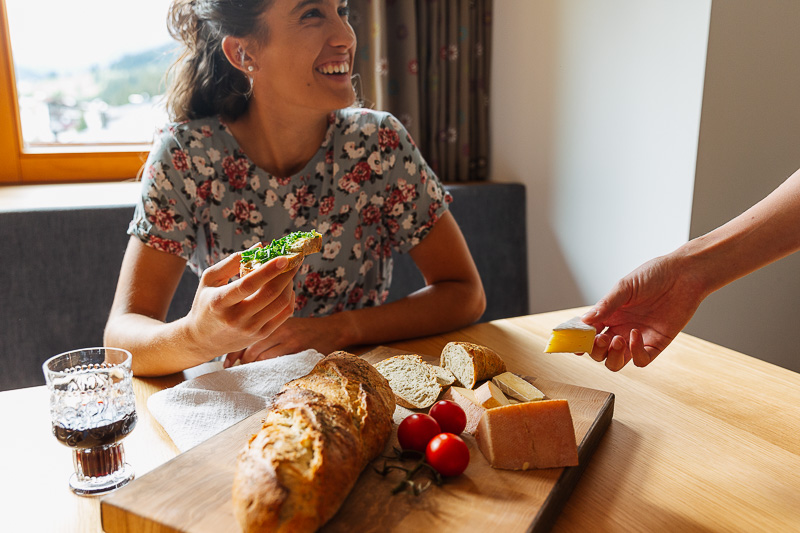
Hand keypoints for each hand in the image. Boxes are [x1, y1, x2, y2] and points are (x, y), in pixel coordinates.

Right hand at [185, 251, 297, 357]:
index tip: (283, 257)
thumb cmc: (205, 304)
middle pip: (269, 294)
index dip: (268, 270)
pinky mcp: (260, 335)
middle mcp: (236, 318)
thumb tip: (260, 247)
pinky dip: (290, 298)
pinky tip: (287, 288)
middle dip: (286, 274)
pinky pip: (284, 315)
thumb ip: (232, 262)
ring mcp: (250, 329)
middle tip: (294, 259)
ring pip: (281, 303)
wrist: (202, 340)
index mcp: (220, 301)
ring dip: (289, 284)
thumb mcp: (210, 279)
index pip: (248, 284)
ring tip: (289, 271)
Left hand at [223, 314, 349, 366]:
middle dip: (237, 357)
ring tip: (244, 370)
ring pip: (258, 353)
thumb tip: (241, 341)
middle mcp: (277, 325)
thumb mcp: (286, 322)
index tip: (226, 360)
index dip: (234, 347)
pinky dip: (263, 367)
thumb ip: (267, 326)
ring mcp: (286, 337)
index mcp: (272, 316)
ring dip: (249, 364)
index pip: (246, 330)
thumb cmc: (306, 328)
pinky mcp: (295, 348)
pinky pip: (272, 360)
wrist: (333, 330)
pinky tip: (259, 371)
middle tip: (230, 367)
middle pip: (248, 342)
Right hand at [581, 253, 705, 370]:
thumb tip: (584, 321)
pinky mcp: (656, 344)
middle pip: (599, 353)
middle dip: (595, 350)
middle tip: (600, 338)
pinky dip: (635, 352)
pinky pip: (641, 360)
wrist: (684, 274)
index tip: (573, 343)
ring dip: (611, 356)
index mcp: (610, 314)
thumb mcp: (625, 287)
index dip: (579, 341)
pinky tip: (636, 334)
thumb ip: (605, 305)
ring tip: (616, 339)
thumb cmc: (655, 275)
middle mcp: (621, 328)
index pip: (589, 334)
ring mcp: (638, 338)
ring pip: (616, 362)